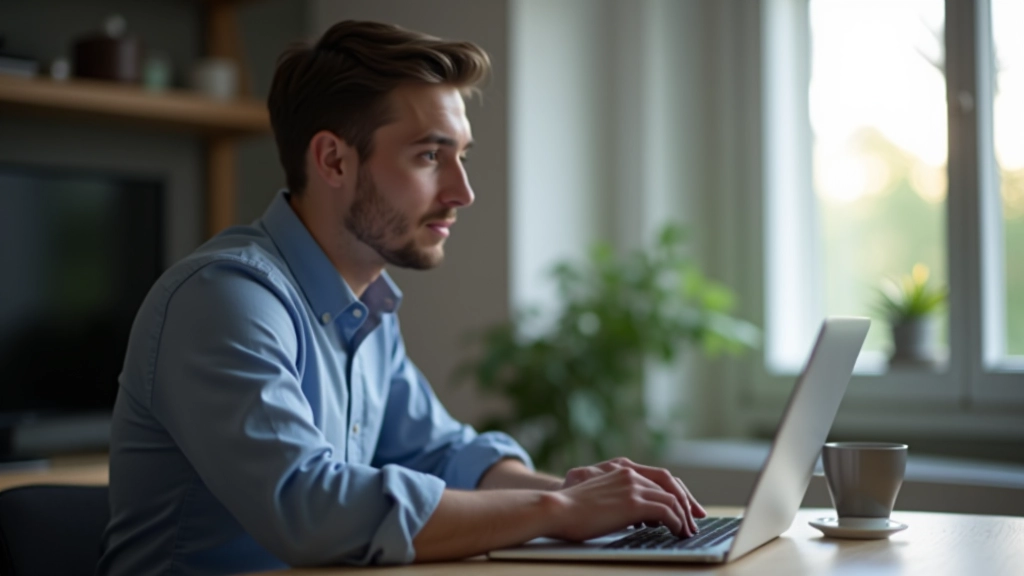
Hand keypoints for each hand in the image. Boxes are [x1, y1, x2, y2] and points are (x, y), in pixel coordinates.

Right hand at [559, 457, 705, 534]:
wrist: (557, 509)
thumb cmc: (572, 510)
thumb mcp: (601, 498)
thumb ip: (621, 499)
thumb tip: (643, 517)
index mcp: (622, 469)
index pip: (660, 477)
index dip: (677, 491)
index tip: (687, 507)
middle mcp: (630, 473)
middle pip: (671, 484)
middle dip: (687, 503)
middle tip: (696, 520)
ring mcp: (632, 486)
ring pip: (672, 498)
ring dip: (684, 516)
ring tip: (687, 532)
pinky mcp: (633, 502)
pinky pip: (667, 510)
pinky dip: (677, 522)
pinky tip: (677, 532)